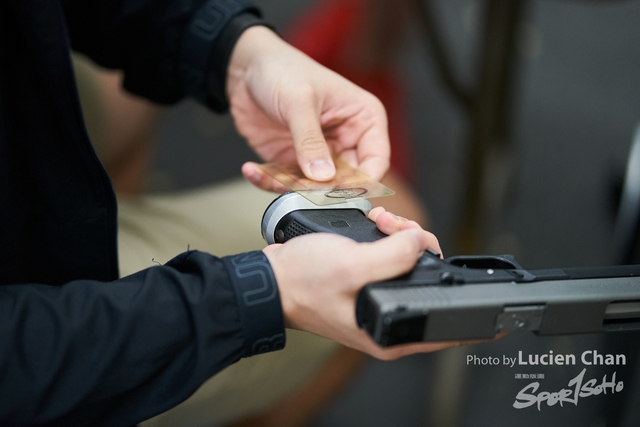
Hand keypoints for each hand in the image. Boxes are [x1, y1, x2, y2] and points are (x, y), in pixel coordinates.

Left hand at [226, 26, 389, 191]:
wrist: (246, 67)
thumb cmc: (282, 69)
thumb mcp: (299, 102)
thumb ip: (310, 142)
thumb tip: (324, 177)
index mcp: (363, 119)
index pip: (376, 161)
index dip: (361, 182)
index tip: (337, 190)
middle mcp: (346, 139)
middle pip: (345, 182)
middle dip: (320, 189)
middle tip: (297, 186)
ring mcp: (319, 153)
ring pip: (314, 188)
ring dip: (290, 188)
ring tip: (270, 176)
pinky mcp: (294, 161)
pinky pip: (287, 183)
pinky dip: (269, 182)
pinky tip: (253, 170)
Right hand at [263, 208, 474, 359]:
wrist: (270, 278)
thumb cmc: (302, 283)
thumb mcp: (352, 267)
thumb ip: (394, 257)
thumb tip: (420, 242)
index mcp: (390, 332)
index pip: (446, 323)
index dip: (462, 297)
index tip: (468, 279)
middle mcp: (388, 322)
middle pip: (429, 280)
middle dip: (418, 247)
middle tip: (396, 229)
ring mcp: (378, 302)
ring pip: (411, 264)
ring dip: (402, 237)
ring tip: (380, 222)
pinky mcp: (369, 284)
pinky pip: (393, 259)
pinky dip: (389, 238)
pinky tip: (376, 225)